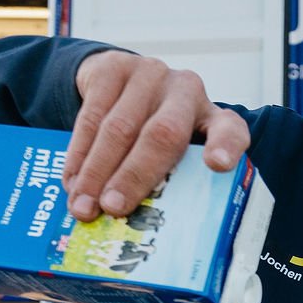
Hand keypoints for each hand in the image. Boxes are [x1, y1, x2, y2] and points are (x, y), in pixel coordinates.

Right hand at [65, 52, 248, 220]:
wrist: (122, 80)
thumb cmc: (155, 134)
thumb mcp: (175, 155)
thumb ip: (171, 184)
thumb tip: (138, 235)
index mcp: (214, 120)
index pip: (231, 132)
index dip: (225, 147)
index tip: (218, 165)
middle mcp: (188, 91)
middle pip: (162, 134)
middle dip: (134, 176)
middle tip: (113, 208)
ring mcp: (151, 74)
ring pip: (119, 128)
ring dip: (96, 172)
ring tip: (83, 206)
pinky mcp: (115, 67)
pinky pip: (91, 116)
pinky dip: (78, 155)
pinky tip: (72, 181)